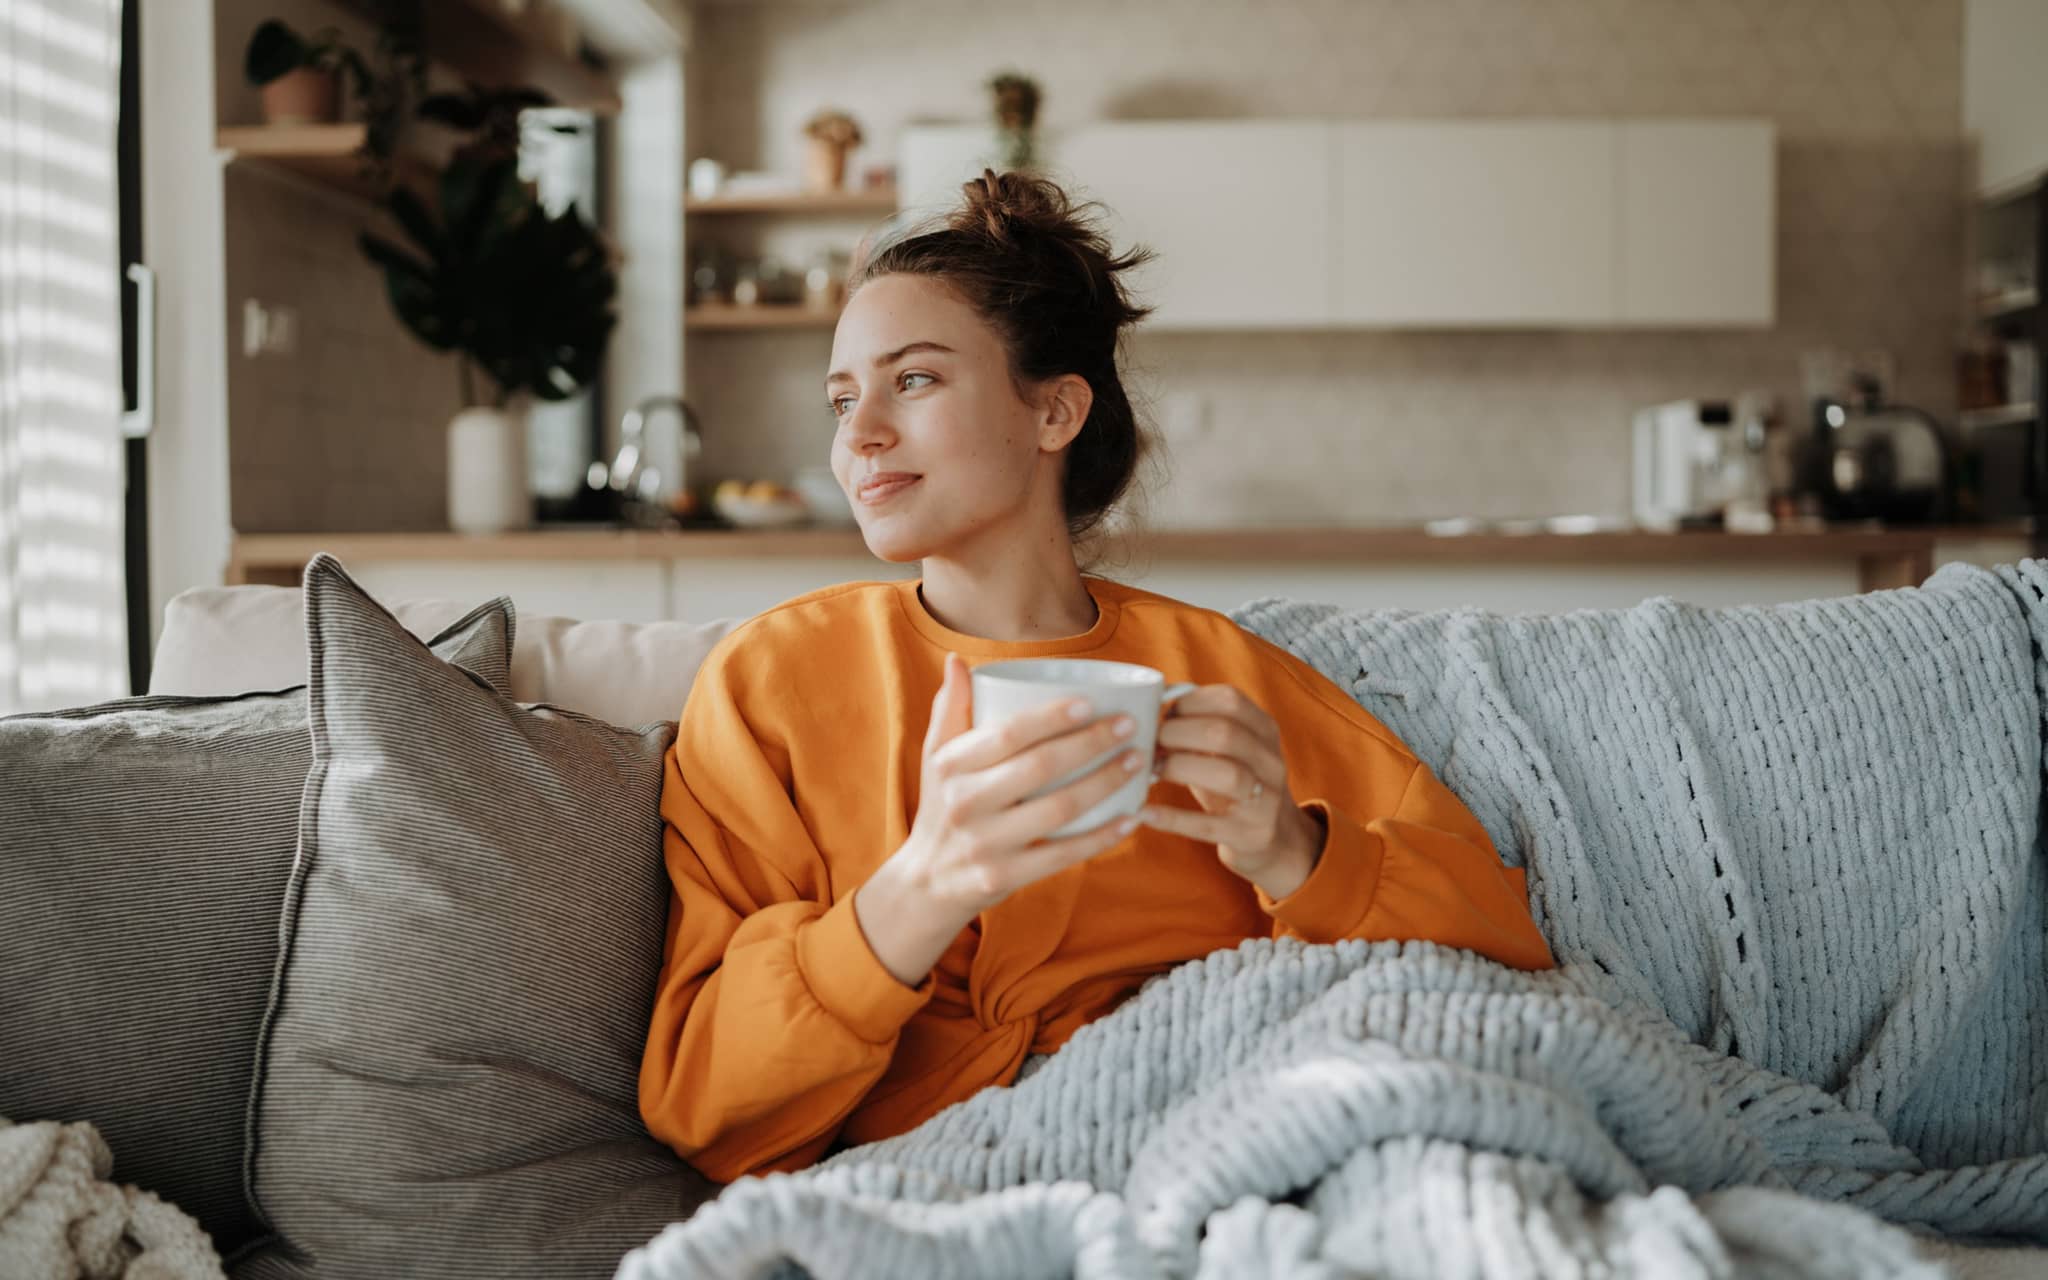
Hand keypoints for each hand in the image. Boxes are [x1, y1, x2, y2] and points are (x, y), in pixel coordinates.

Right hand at [855, 652, 1145, 985]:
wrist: (927, 881)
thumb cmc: (941, 804)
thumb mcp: (934, 756)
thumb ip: (949, 707)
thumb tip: (958, 661)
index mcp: (951, 765)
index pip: (1006, 734)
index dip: (1050, 717)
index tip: (1090, 703)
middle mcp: (965, 803)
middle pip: (1039, 768)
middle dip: (1091, 743)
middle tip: (1129, 726)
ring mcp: (985, 844)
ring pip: (1058, 810)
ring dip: (1105, 783)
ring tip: (1137, 761)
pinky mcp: (1004, 877)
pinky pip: (1063, 856)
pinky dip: (1101, 837)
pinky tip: (1130, 818)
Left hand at [1138, 683, 1325, 897]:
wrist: (1273, 837)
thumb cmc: (1234, 782)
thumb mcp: (1229, 749)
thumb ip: (1199, 725)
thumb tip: (1149, 706)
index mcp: (1265, 730)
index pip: (1231, 701)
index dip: (1190, 703)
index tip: (1163, 714)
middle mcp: (1271, 762)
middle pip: (1225, 734)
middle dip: (1178, 733)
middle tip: (1152, 743)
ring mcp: (1265, 800)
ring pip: (1226, 774)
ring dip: (1178, 767)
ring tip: (1152, 771)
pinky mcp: (1251, 835)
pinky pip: (1208, 825)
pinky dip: (1173, 818)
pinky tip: (1145, 812)